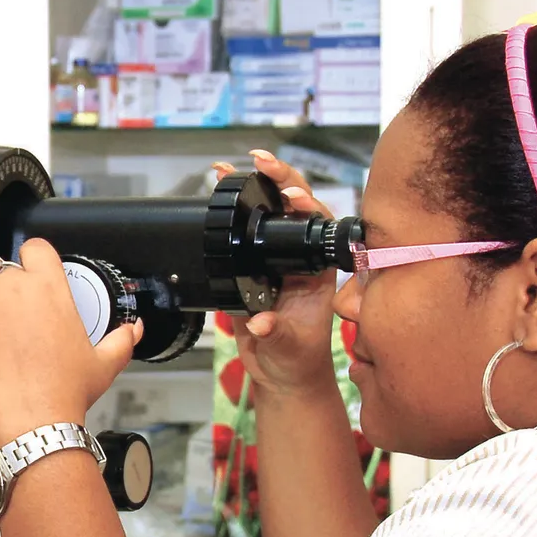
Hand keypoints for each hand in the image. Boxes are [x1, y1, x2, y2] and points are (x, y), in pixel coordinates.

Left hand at [0, 238, 140, 448]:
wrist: (33, 423)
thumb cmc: (66, 392)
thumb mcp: (105, 364)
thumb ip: (121, 339)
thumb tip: (133, 329)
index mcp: (48, 286)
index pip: (35, 249)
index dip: (33, 263)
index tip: (33, 279)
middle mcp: (11, 287)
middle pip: (2, 273)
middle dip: (8, 294)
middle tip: (16, 326)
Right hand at [215, 150, 340, 398]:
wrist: (281, 374)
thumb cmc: (299, 360)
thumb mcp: (290, 346)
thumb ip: (276, 332)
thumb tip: (259, 321)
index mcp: (319, 268)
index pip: (317, 224)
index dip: (305, 204)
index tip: (290, 196)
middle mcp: (299, 257)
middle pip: (293, 206)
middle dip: (278, 179)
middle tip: (258, 161)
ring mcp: (275, 259)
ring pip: (267, 214)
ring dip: (250, 187)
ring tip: (227, 168)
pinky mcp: (251, 266)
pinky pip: (241, 233)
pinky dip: (228, 212)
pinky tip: (216, 192)